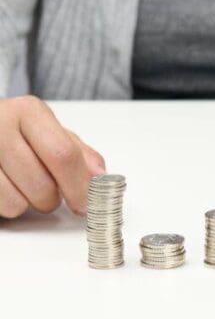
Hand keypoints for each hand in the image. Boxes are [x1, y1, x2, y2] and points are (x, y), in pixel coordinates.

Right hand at [0, 96, 104, 217]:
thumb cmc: (18, 132)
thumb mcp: (51, 132)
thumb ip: (80, 153)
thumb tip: (101, 176)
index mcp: (28, 111)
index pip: (62, 155)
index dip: (79, 186)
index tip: (85, 203)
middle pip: (42, 185)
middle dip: (53, 200)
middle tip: (50, 192)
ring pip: (16, 203)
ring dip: (27, 204)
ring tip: (22, 185)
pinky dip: (7, 207)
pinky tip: (6, 187)